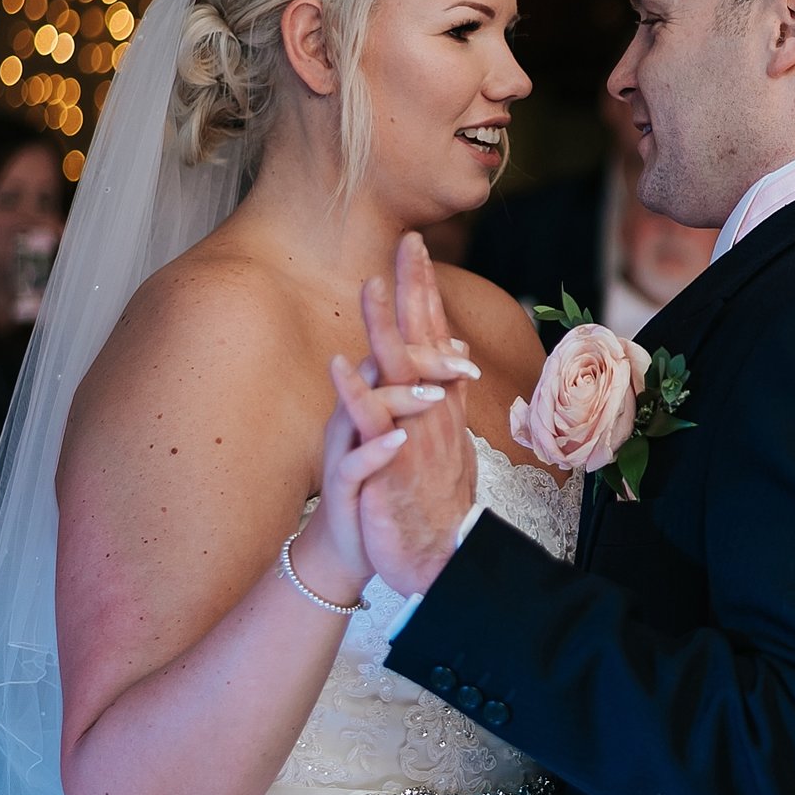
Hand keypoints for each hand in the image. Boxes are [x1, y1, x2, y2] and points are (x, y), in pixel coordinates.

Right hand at [298, 357, 453, 607]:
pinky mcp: (340, 483)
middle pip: (376, 369)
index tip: (469, 360)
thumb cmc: (387, 478)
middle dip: (414, 359)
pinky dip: (375, 449)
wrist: (355, 539)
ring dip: (398, 399)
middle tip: (459, 367)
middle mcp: (353, 416)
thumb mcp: (415, 424)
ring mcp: (343, 448)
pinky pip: (352, 461)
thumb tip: (459, 345)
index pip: (397, 357)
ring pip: (360, 408)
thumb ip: (432, 386)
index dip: (431, 352)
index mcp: (372, 400)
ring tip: (433, 397)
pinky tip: (398, 440)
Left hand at [346, 235, 477, 597]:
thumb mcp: (440, 437)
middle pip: (425, 337)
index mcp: (440, 401)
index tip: (414, 247)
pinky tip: (339, 364)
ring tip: (369, 284)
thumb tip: (455, 357)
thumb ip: (441, 395)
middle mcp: (433, 409)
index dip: (424, 289)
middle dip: (416, 288)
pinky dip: (356, 391)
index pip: (434, 333)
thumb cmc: (431, 498)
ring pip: (400, 370)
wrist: (438, 554)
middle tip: (408, 240)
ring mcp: (415, 432)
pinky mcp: (393, 462)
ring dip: (384, 326)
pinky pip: (374, 421)